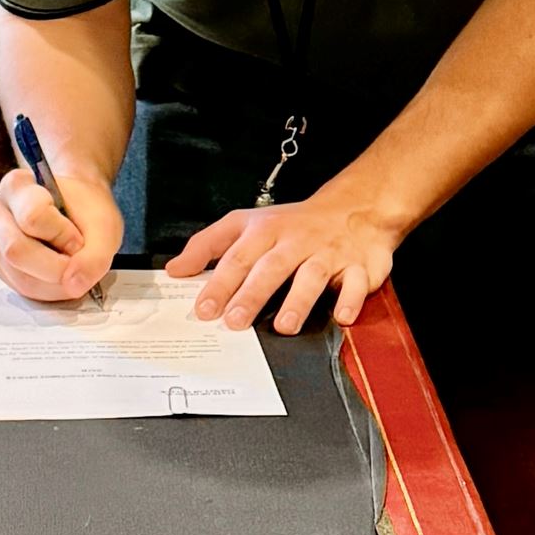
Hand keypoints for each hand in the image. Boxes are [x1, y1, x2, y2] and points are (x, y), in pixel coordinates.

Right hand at [0, 163, 123, 303]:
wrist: (74, 207)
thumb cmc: (84, 209)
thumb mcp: (103, 226)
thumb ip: (95, 256)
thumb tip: (74, 284)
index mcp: (16, 185)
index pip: (32, 217)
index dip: (62, 235)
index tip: (79, 238)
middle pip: (16, 250)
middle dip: (56, 267)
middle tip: (76, 260)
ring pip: (18, 276)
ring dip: (54, 284)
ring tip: (70, 268)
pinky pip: (20, 288)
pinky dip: (47, 290)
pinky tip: (59, 275)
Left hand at [166, 185, 407, 333]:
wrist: (353, 208)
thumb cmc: (292, 224)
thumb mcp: (246, 225)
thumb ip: (208, 246)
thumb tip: (175, 270)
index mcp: (264, 230)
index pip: (236, 256)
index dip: (218, 283)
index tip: (203, 309)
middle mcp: (294, 241)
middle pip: (270, 267)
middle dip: (251, 294)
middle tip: (234, 322)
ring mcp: (328, 253)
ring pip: (312, 275)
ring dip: (298, 300)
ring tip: (284, 326)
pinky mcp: (359, 266)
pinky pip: (356, 283)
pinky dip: (349, 300)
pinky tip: (341, 317)